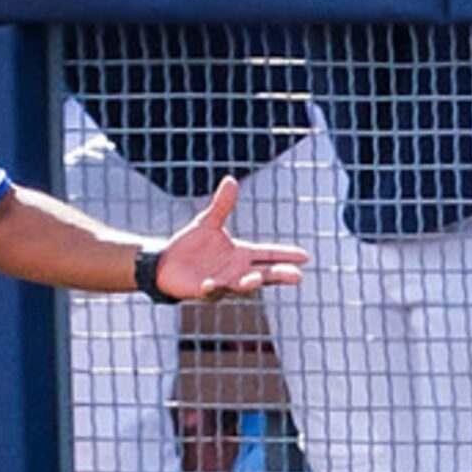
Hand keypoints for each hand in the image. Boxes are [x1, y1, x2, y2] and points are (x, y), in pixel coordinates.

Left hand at [150, 177, 312, 301]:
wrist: (166, 263)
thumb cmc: (191, 245)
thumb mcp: (208, 223)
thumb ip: (221, 205)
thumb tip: (231, 180)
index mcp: (242, 255)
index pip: (268, 254)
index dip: (285, 255)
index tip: (305, 256)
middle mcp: (237, 271)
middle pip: (264, 274)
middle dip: (280, 275)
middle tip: (297, 276)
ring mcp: (223, 283)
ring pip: (240, 286)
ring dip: (248, 284)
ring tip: (257, 279)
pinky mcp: (204, 291)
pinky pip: (210, 291)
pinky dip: (211, 288)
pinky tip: (209, 284)